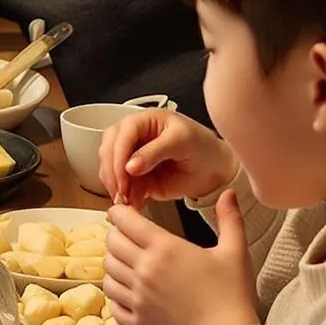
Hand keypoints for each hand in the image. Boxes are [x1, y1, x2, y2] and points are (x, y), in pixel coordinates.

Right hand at [101, 108, 236, 207]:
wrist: (216, 171)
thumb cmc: (204, 148)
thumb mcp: (182, 142)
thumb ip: (154, 152)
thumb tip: (129, 166)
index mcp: (144, 121)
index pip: (122, 134)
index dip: (119, 154)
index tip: (124, 174)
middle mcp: (133, 137)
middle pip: (109, 150)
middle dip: (112, 171)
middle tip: (122, 190)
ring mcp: (132, 157)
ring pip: (109, 168)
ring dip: (114, 185)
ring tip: (127, 199)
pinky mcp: (136, 177)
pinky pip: (122, 186)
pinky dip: (124, 196)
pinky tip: (131, 204)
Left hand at [104, 192, 260, 324]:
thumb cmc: (232, 296)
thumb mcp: (234, 253)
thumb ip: (229, 219)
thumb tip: (229, 193)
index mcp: (163, 249)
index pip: (124, 220)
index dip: (120, 213)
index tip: (124, 213)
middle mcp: (144, 270)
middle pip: (111, 243)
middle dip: (116, 235)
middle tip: (128, 236)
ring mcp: (137, 297)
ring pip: (108, 271)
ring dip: (114, 263)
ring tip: (128, 262)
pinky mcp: (137, 320)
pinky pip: (112, 302)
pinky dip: (115, 295)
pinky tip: (128, 291)